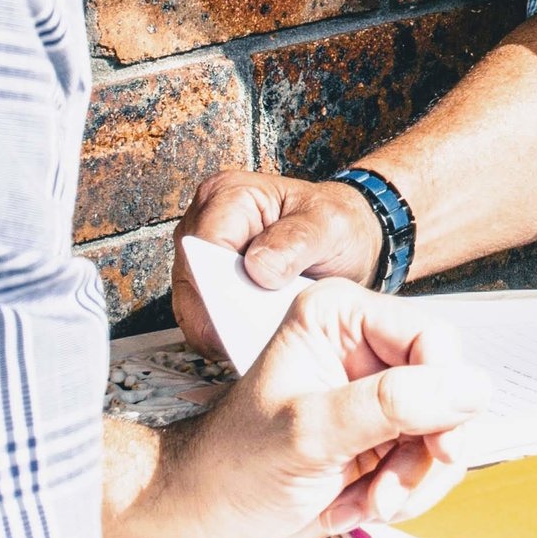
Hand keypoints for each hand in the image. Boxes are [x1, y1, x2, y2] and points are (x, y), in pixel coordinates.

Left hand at [144, 278, 489, 537]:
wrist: (210, 516)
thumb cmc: (237, 462)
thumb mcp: (312, 431)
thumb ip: (392, 404)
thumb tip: (472, 387)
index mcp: (342, 316)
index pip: (431, 338)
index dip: (445, 393)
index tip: (438, 447)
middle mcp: (366, 345)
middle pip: (447, 386)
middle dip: (426, 448)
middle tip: (388, 490)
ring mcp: (378, 392)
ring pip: (446, 428)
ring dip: (415, 478)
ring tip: (368, 503)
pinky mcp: (385, 434)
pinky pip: (431, 461)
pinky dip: (407, 493)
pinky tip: (361, 505)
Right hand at [172, 170, 385, 356]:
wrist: (344, 237)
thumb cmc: (334, 222)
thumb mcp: (330, 224)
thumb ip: (297, 241)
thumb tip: (257, 270)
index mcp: (228, 195)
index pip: (204, 248)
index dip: (217, 288)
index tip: (243, 320)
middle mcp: (205, 222)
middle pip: (192, 283)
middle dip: (220, 315)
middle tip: (257, 338)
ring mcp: (202, 256)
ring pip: (193, 309)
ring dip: (223, 329)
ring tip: (260, 341)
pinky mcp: (208, 286)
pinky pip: (205, 322)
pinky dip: (228, 335)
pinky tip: (257, 339)